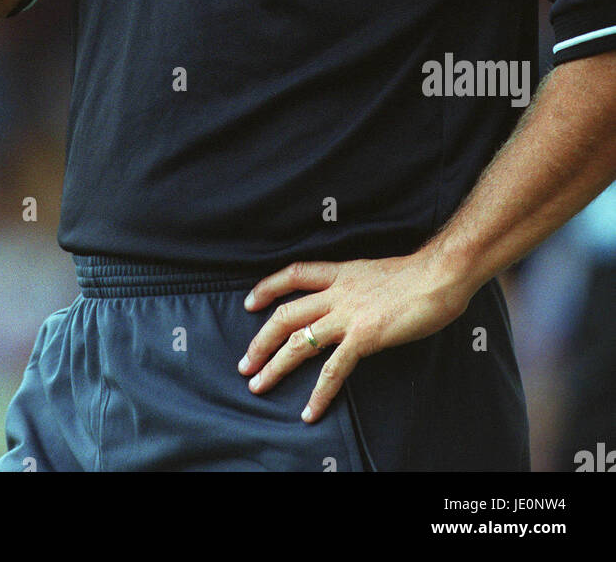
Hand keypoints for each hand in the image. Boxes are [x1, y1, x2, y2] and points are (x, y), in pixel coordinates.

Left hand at [237, 253, 471, 422]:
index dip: (268, 287)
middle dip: (260, 341)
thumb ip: (357, 286)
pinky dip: (319, 392)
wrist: (439, 275)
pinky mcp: (365, 337)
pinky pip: (334, 369)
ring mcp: (349, 315)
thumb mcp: (376, 273)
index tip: (250, 303)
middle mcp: (338, 293)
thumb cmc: (417, 275)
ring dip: (275, 366)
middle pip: (286, 314)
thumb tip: (352, 300)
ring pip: (300, 341)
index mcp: (341, 273)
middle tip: (244, 364)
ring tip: (258, 385)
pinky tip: (309, 411)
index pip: (294, 274)